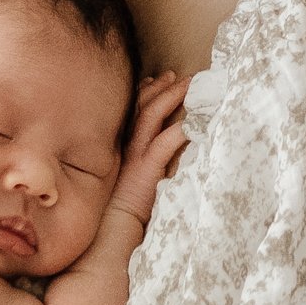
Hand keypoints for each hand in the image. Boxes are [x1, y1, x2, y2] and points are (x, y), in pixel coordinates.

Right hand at [106, 71, 192, 228]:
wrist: (113, 229)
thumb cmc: (126, 207)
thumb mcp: (134, 176)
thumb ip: (145, 161)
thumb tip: (164, 149)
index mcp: (123, 147)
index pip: (132, 111)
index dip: (144, 93)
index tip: (155, 79)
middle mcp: (127, 147)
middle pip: (141, 107)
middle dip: (159, 88)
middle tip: (175, 75)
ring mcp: (135, 156)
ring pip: (151, 117)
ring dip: (170, 98)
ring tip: (187, 85)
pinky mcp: (145, 170)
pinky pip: (164, 143)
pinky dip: (180, 129)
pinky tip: (193, 122)